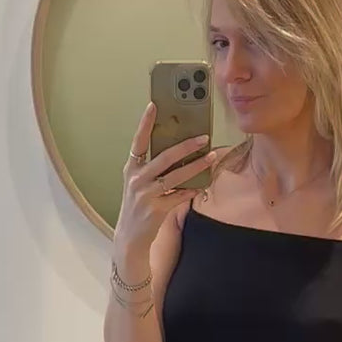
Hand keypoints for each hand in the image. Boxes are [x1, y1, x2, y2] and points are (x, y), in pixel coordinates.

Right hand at [115, 103, 225, 255]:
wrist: (130, 237)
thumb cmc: (138, 205)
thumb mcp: (139, 183)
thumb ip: (152, 167)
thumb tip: (178, 149)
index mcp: (131, 168)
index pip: (138, 141)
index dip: (145, 123)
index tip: (153, 105)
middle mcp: (137, 179)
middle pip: (164, 157)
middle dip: (186, 146)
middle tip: (203, 137)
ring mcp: (146, 195)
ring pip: (175, 176)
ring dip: (196, 166)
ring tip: (211, 157)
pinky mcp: (156, 210)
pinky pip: (179, 196)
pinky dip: (192, 189)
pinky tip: (203, 184)